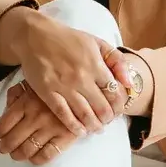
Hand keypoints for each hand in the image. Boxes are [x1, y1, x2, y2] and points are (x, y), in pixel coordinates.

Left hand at [0, 81, 79, 163]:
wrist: (83, 85)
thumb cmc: (55, 84)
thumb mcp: (32, 82)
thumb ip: (16, 94)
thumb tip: (7, 109)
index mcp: (26, 103)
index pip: (4, 124)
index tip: (0, 134)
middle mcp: (36, 117)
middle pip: (13, 140)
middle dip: (5, 146)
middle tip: (4, 148)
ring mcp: (50, 128)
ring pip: (28, 149)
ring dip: (18, 154)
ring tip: (17, 154)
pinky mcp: (65, 136)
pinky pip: (47, 154)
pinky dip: (37, 159)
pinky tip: (34, 157)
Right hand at [2, 9, 132, 136]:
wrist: (36, 36)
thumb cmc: (68, 39)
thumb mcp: (97, 42)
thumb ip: (117, 61)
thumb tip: (129, 83)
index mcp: (95, 65)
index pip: (115, 93)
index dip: (120, 105)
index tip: (118, 109)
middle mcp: (82, 77)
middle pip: (102, 108)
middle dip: (108, 118)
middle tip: (108, 121)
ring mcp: (64, 86)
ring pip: (85, 115)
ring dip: (94, 126)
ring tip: (97, 128)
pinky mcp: (48, 92)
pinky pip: (64, 115)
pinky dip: (75, 127)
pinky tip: (81, 131)